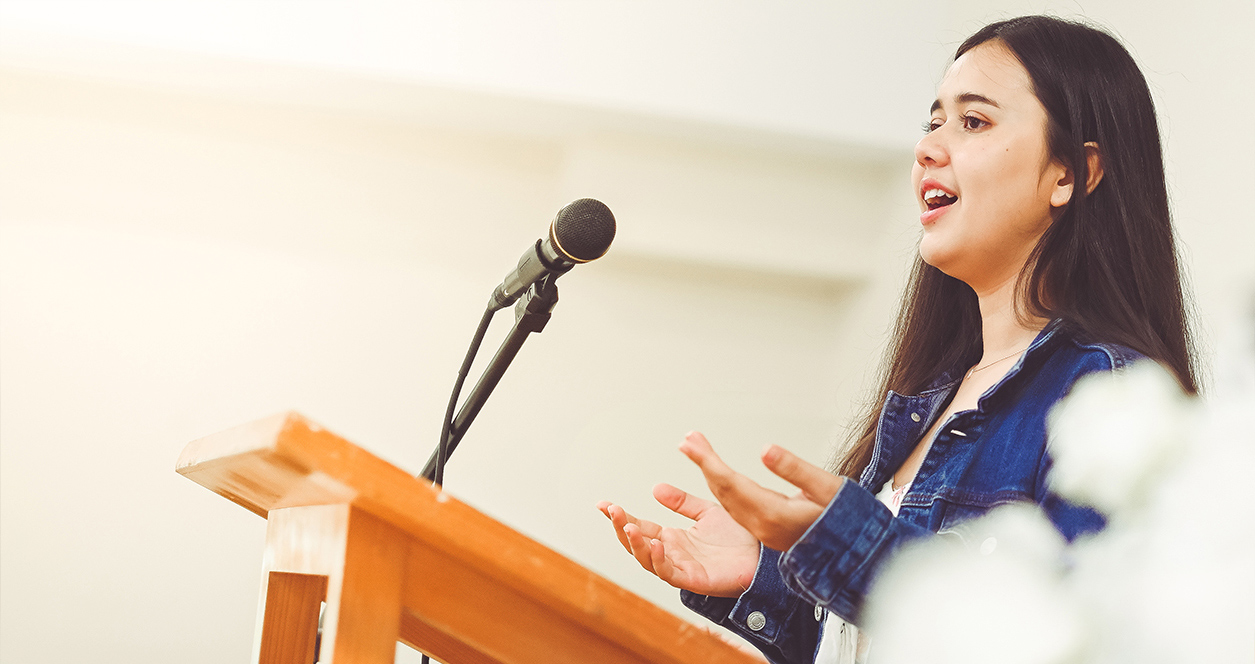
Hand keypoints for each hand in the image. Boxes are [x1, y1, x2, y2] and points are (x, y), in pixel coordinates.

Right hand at [597, 483, 759, 597]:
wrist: (766, 553)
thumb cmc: (741, 537)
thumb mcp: (707, 511)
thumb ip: (682, 502)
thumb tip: (656, 489)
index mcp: (672, 539)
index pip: (639, 527)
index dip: (620, 517)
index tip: (603, 504)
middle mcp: (673, 554)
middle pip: (636, 544)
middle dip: (621, 528)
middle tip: (612, 510)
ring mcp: (681, 568)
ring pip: (648, 560)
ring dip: (635, 544)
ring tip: (628, 526)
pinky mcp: (695, 580)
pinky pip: (670, 574)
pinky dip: (660, 561)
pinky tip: (657, 544)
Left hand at [679, 432, 844, 551]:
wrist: (857, 554)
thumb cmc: (847, 520)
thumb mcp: (827, 488)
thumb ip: (795, 469)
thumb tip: (765, 450)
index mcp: (773, 514)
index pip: (731, 483)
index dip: (707, 461)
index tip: (690, 442)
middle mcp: (762, 525)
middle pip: (722, 491)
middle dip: (703, 463)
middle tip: (687, 440)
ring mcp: (763, 530)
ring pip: (726, 500)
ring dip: (709, 473)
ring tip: (696, 449)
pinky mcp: (766, 529)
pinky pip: (735, 507)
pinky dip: (722, 486)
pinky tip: (716, 473)